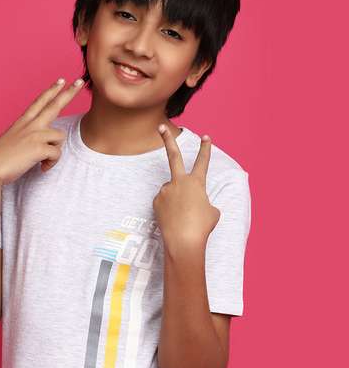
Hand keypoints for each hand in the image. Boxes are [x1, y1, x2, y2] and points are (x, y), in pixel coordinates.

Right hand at [0, 77, 84, 186]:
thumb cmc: (0, 158)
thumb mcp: (13, 141)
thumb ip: (27, 137)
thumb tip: (42, 144)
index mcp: (23, 122)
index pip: (40, 102)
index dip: (51, 91)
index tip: (61, 81)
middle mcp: (30, 124)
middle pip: (54, 105)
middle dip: (69, 93)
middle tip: (80, 82)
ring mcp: (35, 135)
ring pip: (60, 136)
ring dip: (55, 150)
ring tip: (43, 160)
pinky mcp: (39, 148)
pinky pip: (57, 154)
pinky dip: (51, 163)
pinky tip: (42, 167)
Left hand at [153, 124, 220, 247]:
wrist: (183, 240)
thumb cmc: (201, 227)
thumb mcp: (211, 213)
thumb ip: (202, 202)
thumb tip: (192, 202)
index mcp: (197, 182)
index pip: (203, 162)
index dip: (206, 149)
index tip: (206, 137)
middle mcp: (179, 182)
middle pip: (173, 156)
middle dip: (168, 139)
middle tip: (161, 127)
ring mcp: (166, 190)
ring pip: (172, 191)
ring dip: (177, 201)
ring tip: (182, 216)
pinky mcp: (156, 201)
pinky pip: (164, 202)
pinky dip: (170, 209)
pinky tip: (174, 219)